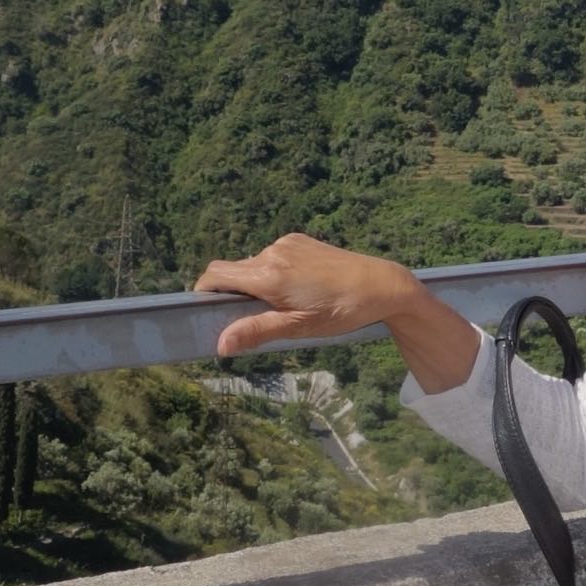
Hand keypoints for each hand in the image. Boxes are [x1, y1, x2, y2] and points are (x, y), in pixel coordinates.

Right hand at [191, 233, 424, 356]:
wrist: (380, 285)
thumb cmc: (340, 310)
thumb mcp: (297, 328)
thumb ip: (256, 331)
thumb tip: (220, 344)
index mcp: (268, 274)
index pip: (215, 275)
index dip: (204, 292)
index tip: (208, 311)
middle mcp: (273, 252)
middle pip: (232, 269)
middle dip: (232, 292)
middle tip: (250, 317)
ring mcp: (288, 244)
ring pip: (253, 264)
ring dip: (255, 283)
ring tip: (281, 306)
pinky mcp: (301, 241)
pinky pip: (273, 256)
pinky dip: (273, 272)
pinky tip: (297, 290)